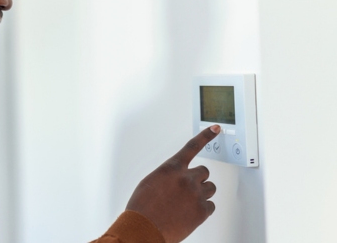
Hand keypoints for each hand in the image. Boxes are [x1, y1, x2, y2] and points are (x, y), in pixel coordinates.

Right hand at [125, 125, 220, 242]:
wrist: (144, 229)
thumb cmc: (143, 208)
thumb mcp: (150, 183)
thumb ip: (168, 176)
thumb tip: (176, 180)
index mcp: (171, 168)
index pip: (192, 147)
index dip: (205, 136)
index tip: (215, 128)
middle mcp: (186, 178)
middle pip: (204, 171)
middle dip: (197, 179)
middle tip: (188, 189)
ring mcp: (196, 194)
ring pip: (210, 188)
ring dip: (201, 193)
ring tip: (188, 202)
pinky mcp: (202, 211)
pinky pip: (211, 206)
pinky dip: (203, 209)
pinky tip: (190, 213)